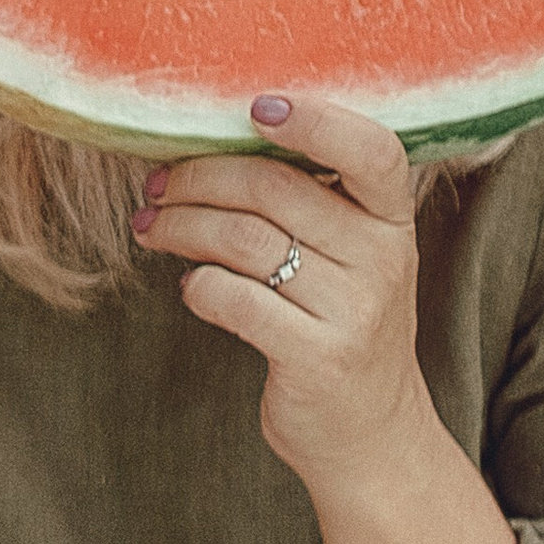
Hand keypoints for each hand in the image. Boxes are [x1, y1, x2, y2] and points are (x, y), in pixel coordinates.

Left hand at [131, 94, 424, 495]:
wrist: (371, 434)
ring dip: (182, 227)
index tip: (253, 108)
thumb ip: (311, 203)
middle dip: (198, 179)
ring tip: (151, 227)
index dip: (312, 120)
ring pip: (244, 240)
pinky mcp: (317, 358)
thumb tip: (210, 145)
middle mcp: (382, 259)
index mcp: (392, 220)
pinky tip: (192, 287)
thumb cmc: (342, 327)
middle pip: (274, 190)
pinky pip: (235, 300)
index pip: (370, 149)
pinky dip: (199, 287)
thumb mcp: (352, 258)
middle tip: (156, 186)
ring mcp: (354, 311)